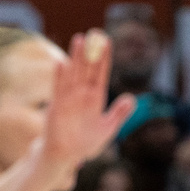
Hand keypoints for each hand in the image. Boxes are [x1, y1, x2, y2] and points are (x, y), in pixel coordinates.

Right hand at [40, 30, 135, 170]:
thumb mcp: (107, 129)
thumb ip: (119, 114)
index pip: (101, 74)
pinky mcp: (56, 107)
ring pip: (73, 74)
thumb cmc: (85, 144)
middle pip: (87, 69)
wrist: (66, 156)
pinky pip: (58, 89)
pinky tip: (62, 63)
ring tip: (79, 39)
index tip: (107, 41)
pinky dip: (60, 77)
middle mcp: (82, 94)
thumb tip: (133, 98)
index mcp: (95, 98)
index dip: (104, 58)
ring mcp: (68, 99)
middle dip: (91, 52)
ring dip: (75, 57)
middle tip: (95, 33)